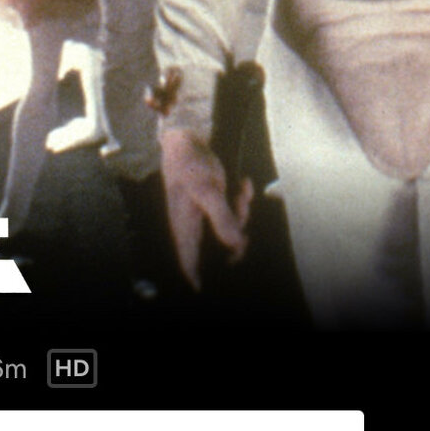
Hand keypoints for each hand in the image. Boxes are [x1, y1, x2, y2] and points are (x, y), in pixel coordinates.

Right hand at [159, 128, 253, 290]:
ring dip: (242, 213)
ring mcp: (205, 215)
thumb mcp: (208, 191)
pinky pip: (234, 211)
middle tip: (244, 231)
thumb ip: (221, 218)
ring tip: (241, 192)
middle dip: (236, 241)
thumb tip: (235, 243)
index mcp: (185, 228)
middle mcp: (194, 226)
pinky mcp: (216, 204)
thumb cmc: (190, 166)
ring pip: (231, 229)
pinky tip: (243, 184)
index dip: (198, 280)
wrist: (189, 141)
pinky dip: (242, 200)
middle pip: (218, 250)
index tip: (207, 290)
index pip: (189, 264)